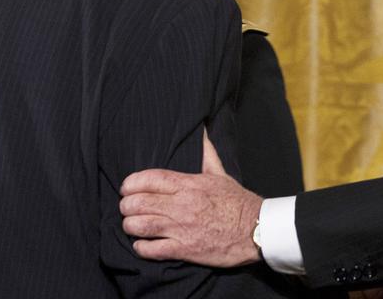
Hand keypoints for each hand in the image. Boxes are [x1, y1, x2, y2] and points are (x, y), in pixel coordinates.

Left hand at [119, 130, 262, 266]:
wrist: (256, 229)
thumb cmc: (237, 202)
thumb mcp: (220, 174)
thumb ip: (206, 153)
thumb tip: (201, 132)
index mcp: (189, 184)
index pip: (149, 179)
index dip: (131, 183)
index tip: (126, 188)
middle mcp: (182, 204)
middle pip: (139, 202)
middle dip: (126, 206)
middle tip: (126, 208)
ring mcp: (182, 227)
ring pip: (140, 225)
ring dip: (130, 226)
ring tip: (131, 225)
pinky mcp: (185, 249)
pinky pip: (152, 249)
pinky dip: (141, 247)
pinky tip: (141, 244)